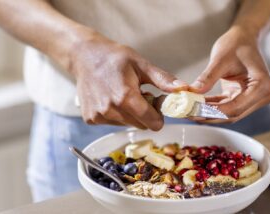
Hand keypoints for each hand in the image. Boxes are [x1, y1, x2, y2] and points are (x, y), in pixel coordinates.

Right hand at [71, 35, 187, 129]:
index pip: (153, 123)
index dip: (159, 115)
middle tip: (140, 95)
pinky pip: (113, 123)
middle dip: (145, 114)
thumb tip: (184, 89)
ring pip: (127, 125)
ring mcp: (99, 116)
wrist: (85, 56)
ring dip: (130, 114)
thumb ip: (163, 80)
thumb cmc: (115, 57)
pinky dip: (116, 114)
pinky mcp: (91, 119)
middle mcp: (110, 110)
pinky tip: (111, 98)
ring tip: (124, 94)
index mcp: (125, 98)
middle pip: (141, 125)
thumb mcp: (142, 64)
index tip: (155, 102)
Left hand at [190, 26, 269, 122]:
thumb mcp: (220, 59)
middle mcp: (262, 96)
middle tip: (188, 113)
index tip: (194, 111)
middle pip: (232, 114)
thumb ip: (207, 77)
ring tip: (188, 111)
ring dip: (208, 113)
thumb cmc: (236, 44)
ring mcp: (254, 99)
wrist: (244, 38)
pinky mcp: (244, 99)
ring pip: (228, 114)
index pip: (235, 107)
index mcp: (262, 85)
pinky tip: (196, 106)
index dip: (213, 111)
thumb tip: (193, 92)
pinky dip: (211, 107)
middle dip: (209, 115)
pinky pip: (226, 107)